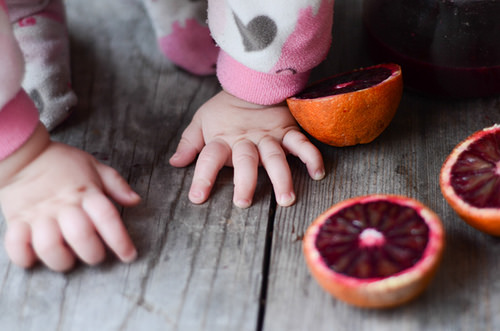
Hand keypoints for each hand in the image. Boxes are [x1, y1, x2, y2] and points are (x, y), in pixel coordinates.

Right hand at [0, 124, 140, 270]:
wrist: (23, 154)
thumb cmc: (62, 162)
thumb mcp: (94, 166)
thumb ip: (116, 185)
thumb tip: (135, 200)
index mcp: (86, 192)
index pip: (107, 218)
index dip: (120, 241)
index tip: (129, 255)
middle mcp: (63, 205)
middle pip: (80, 237)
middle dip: (92, 254)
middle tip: (96, 256)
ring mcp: (38, 214)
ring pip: (49, 247)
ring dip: (61, 260)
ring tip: (68, 258)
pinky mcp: (17, 221)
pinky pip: (17, 246)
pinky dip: (25, 258)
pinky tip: (35, 258)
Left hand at [169, 90, 324, 207]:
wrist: (252, 81)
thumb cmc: (225, 108)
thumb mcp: (202, 120)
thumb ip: (190, 142)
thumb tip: (175, 163)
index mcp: (222, 138)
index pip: (209, 158)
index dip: (202, 177)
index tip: (197, 198)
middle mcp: (245, 140)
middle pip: (244, 161)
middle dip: (244, 181)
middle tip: (244, 202)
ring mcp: (269, 135)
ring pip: (275, 156)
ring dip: (281, 177)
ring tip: (286, 198)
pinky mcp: (288, 131)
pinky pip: (302, 143)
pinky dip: (311, 156)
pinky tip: (317, 173)